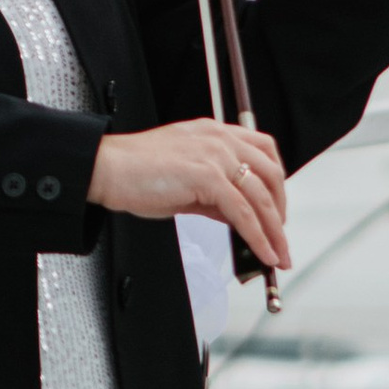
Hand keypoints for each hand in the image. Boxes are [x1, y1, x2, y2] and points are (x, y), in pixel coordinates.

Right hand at [87, 118, 289, 270]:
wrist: (107, 168)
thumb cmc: (136, 172)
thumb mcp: (185, 180)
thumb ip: (214, 195)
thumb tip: (237, 217)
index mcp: (214, 133)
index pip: (263, 151)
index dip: (276, 182)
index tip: (277, 208)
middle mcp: (219, 139)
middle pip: (270, 175)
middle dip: (281, 211)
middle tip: (280, 238)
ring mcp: (215, 155)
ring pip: (260, 197)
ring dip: (274, 231)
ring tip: (277, 255)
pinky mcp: (207, 176)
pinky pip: (243, 212)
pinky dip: (257, 236)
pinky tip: (262, 252)